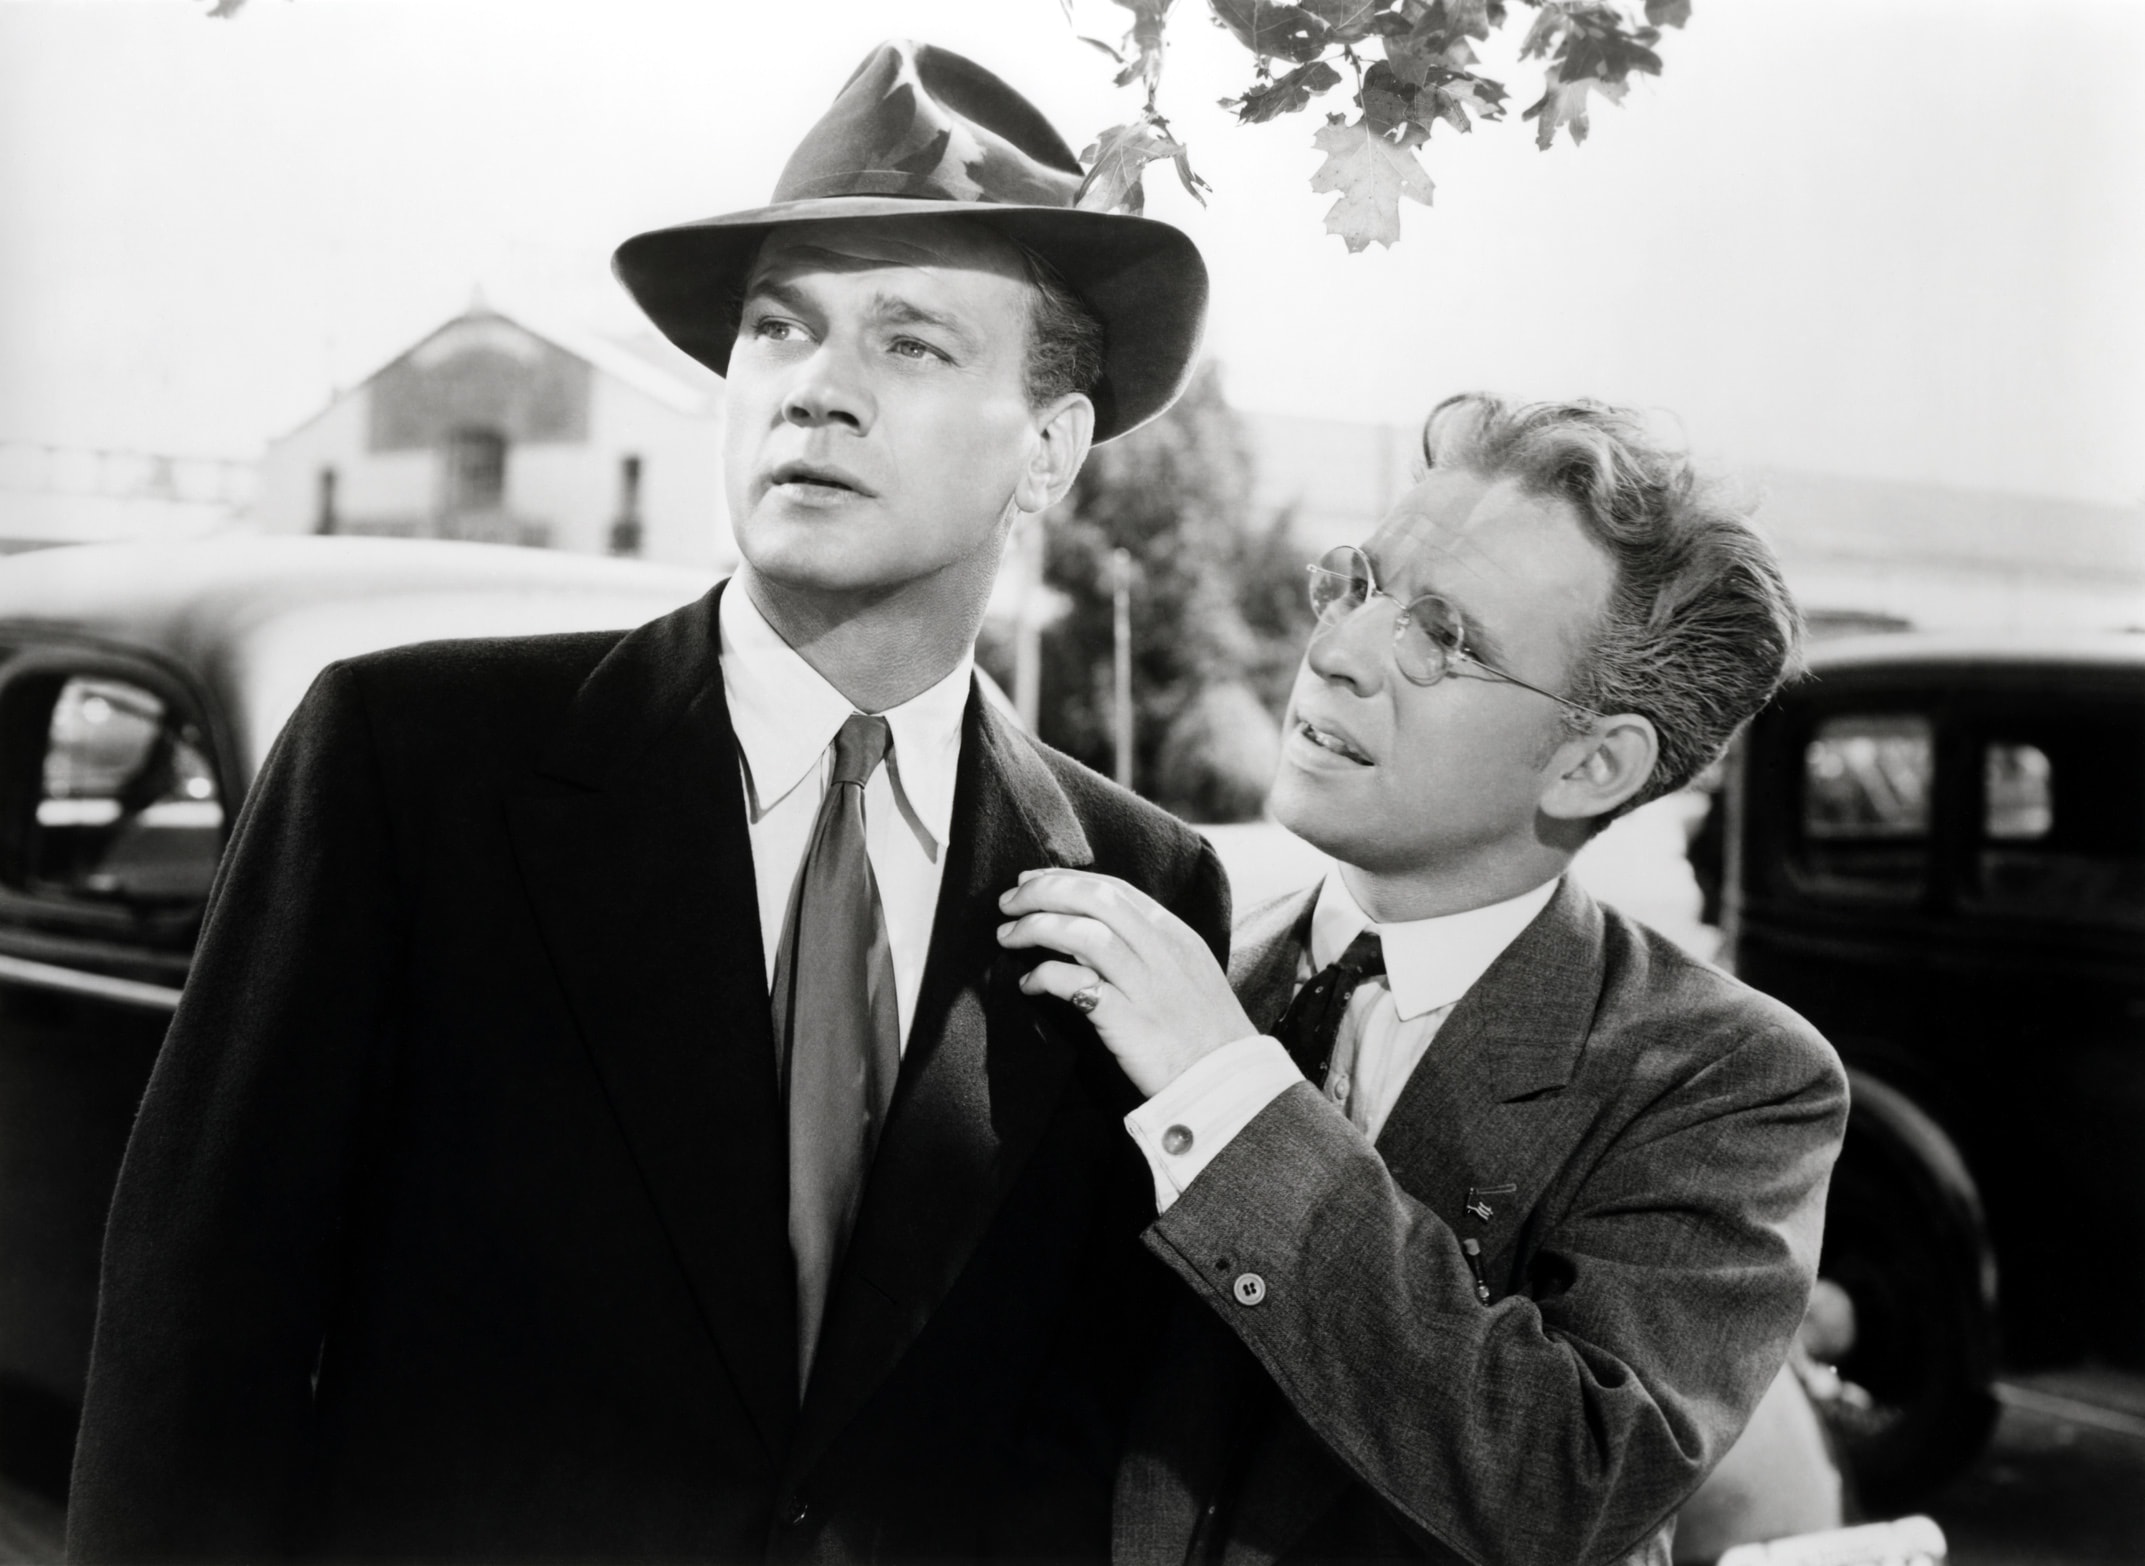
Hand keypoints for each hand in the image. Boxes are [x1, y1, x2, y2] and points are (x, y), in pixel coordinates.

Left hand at [996, 868, 1254, 1097]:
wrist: (1228, 1081)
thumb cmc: (1202, 1029)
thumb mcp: (1186, 971)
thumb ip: (1147, 946)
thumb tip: (1089, 928)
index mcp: (1174, 934)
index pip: (1113, 888)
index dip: (1065, 878)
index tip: (1030, 879)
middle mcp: (1161, 952)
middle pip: (1094, 899)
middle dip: (1043, 891)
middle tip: (1007, 902)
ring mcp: (1146, 985)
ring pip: (1084, 934)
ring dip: (1036, 928)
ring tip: (1007, 936)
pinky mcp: (1129, 1021)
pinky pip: (1078, 986)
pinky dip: (1045, 976)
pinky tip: (1028, 984)